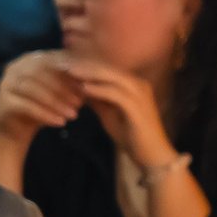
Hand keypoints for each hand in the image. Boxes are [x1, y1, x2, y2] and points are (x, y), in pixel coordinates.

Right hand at [0, 51, 83, 144]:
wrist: (14, 129)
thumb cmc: (40, 106)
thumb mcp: (57, 90)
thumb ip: (71, 79)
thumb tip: (97, 72)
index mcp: (30, 59)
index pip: (52, 60)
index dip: (70, 72)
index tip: (88, 86)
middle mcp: (15, 68)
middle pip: (42, 73)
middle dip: (64, 88)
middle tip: (81, 102)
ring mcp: (6, 84)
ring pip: (34, 90)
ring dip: (57, 103)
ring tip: (74, 115)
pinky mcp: (3, 102)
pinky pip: (27, 107)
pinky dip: (46, 114)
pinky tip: (60, 123)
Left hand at [62, 59, 176, 169]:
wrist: (152, 155)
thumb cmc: (131, 136)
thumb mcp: (109, 114)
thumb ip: (97, 100)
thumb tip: (80, 88)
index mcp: (133, 84)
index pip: (107, 69)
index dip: (86, 65)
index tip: (66, 63)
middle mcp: (138, 84)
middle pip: (108, 68)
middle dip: (85, 64)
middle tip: (64, 61)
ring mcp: (140, 94)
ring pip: (112, 77)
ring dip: (89, 73)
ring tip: (70, 71)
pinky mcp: (137, 106)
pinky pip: (115, 93)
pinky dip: (99, 89)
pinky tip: (83, 88)